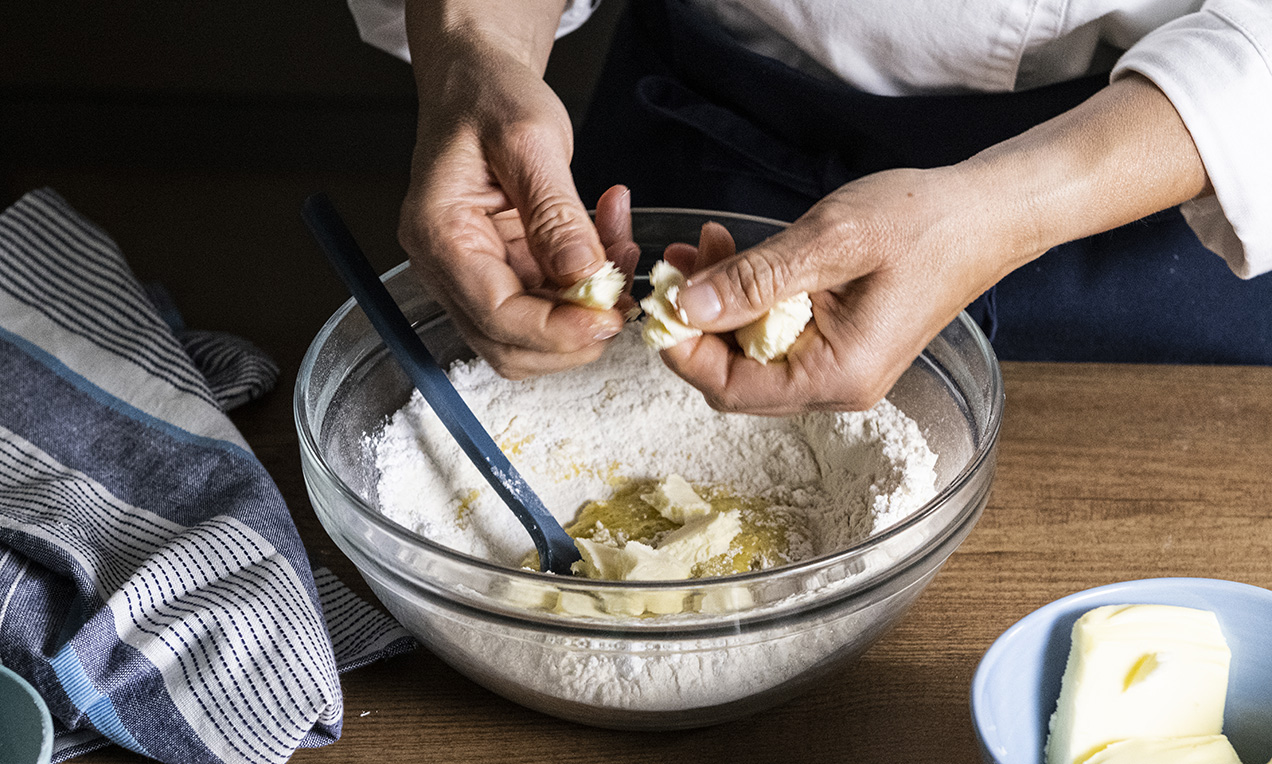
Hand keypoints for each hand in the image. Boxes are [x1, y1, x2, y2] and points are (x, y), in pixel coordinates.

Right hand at [397, 14, 636, 378]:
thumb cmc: (489, 97)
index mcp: (439, 234)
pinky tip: (610, 240)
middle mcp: (447, 267)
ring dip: (587, 312)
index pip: (495, 314)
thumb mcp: (531, 140)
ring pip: (533, 336)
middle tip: (624, 299)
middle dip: (573, 336)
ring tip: (621, 252)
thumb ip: (556, 213)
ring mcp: (474, 274)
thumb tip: (583, 276)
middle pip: (508, 345)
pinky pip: (550, 304)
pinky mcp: (504, 271)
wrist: (477, 82)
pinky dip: (588, 286)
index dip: (555, 330)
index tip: (609, 318)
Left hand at [660, 75, 1207, 414]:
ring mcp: (840, 364)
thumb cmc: (926, 222)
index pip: (731, 389)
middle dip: (697, 321)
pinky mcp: (841, 339)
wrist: (990, 211)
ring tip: (702, 246)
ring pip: (751, 349)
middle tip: (675, 264)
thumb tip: (688, 305)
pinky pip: (776, 329)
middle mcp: (837, 384)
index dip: (683, 350)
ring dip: (719, 301)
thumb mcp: (832, 241)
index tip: (657, 301)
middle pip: (735, 375)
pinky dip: (749, 295)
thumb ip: (758, 278)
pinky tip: (734, 253)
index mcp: (837, 375)